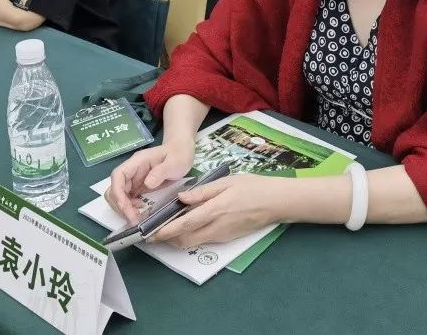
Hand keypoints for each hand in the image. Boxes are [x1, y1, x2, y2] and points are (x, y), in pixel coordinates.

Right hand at [105, 141, 194, 224]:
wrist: (182, 152)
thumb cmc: (178, 155)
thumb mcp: (173, 163)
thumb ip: (160, 171)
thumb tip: (147, 183)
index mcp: (137, 162)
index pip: (118, 175)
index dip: (117, 192)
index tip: (125, 207)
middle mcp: (132, 171)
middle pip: (116, 188)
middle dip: (121, 205)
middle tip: (133, 218)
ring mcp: (134, 179)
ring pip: (119, 195)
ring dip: (124, 208)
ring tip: (137, 216)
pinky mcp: (138, 187)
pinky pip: (128, 198)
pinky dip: (130, 207)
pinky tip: (141, 210)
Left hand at [151, 174, 285, 248]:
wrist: (275, 202)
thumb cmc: (251, 187)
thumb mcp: (226, 182)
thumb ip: (202, 192)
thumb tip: (180, 197)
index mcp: (214, 211)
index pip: (184, 225)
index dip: (166, 232)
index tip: (151, 233)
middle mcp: (216, 227)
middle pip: (185, 240)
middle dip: (167, 240)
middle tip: (154, 233)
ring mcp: (222, 235)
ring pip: (193, 242)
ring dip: (178, 239)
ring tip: (167, 229)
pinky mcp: (227, 238)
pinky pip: (204, 240)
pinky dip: (191, 236)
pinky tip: (188, 226)